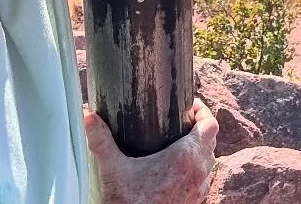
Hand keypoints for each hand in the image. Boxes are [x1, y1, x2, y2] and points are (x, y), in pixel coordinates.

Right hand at [84, 100, 218, 203]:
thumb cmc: (127, 202)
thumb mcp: (112, 169)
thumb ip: (101, 140)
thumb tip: (89, 116)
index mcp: (186, 157)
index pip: (210, 124)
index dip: (202, 111)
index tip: (189, 106)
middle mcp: (198, 172)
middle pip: (211, 140)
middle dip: (199, 127)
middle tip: (182, 121)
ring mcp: (199, 189)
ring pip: (209, 160)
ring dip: (199, 149)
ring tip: (180, 142)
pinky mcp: (195, 202)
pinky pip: (203, 179)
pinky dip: (196, 169)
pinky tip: (177, 168)